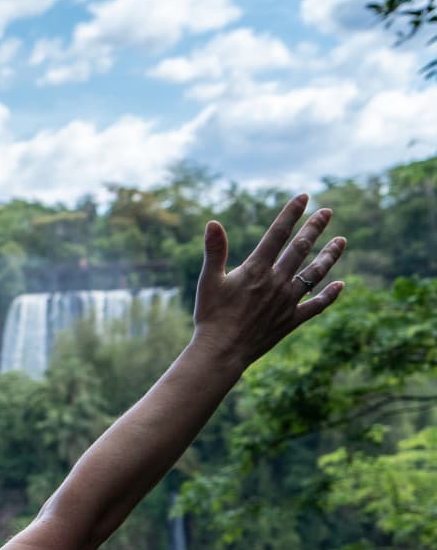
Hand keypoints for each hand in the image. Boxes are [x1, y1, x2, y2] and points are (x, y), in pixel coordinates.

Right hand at [191, 193, 346, 372]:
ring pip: (315, 273)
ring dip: (329, 256)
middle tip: (328, 212)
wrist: (222, 352)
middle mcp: (277, 281)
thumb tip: (213, 223)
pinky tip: (340, 285)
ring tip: (342, 241)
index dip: (291, 214)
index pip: (278, 234)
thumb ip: (215, 251)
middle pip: (300, 249)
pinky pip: (316, 305)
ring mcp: (287, 301)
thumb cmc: (211, 316)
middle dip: (315, 228)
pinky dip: (329, 295)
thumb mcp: (209, 281)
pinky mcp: (292, 320)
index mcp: (256, 269)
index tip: (304, 197)